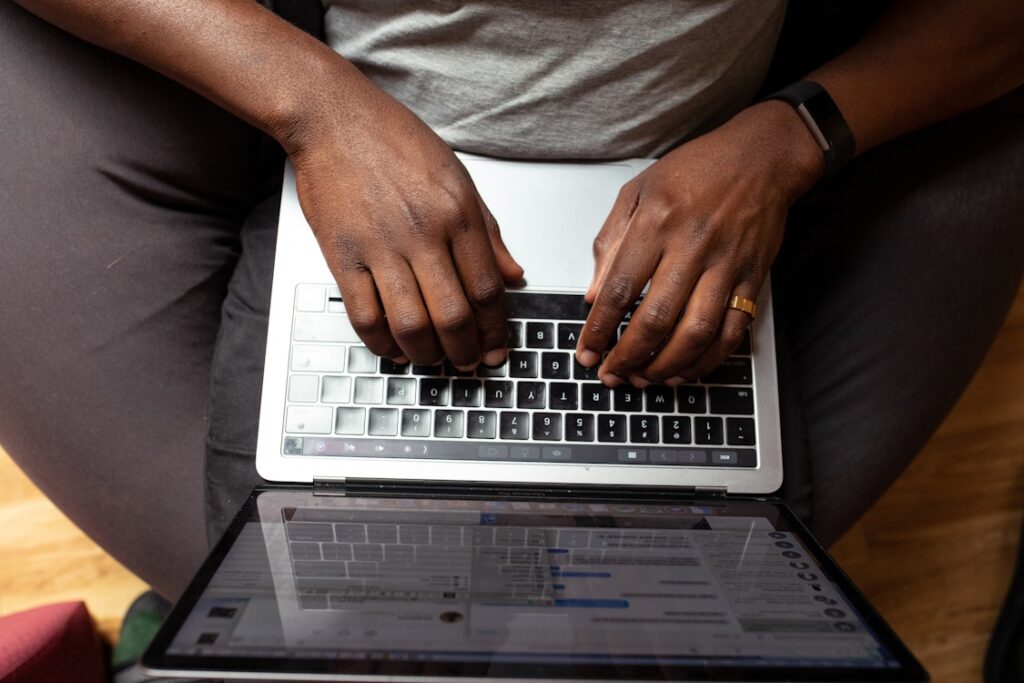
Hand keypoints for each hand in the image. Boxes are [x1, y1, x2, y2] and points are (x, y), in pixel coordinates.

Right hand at [289, 75, 522, 369]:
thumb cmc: (394, 140)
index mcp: (457, 213)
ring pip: (411, 324)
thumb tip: (514, 274)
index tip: (495, 347)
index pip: (486, 289)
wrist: (333, 118)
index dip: (494, 329)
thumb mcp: (458, 176)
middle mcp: (423, 233)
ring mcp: (380, 246)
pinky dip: (381, 342)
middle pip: (454, 315)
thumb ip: (488, 232)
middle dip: (465, 351)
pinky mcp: (342, 255)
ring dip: (426, 354)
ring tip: (432, 358)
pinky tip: (392, 348)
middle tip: (467, 362)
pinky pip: (364, 315)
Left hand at [575, 101, 822, 386]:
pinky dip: (707, 360)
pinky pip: (732, 331)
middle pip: (656, 318)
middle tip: (610, 374)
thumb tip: (594, 296)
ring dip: (666, 365)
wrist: (761, 157)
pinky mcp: (753, 279)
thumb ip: (611, 242)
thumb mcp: (639, 191)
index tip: (586, 352)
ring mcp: (727, 265)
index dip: (600, 328)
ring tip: (644, 379)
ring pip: (696, 332)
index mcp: (658, 222)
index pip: (621, 288)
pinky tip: (684, 371)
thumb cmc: (696, 170)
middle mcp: (693, 245)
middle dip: (628, 356)